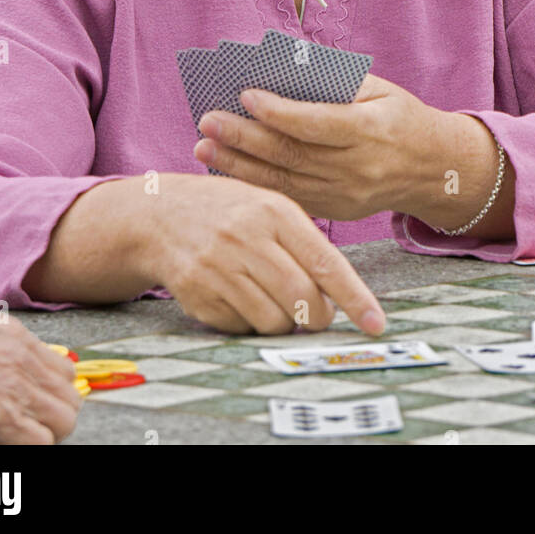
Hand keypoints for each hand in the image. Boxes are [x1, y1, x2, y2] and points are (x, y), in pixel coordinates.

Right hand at [149, 173, 385, 336]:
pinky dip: (250, 323)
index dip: (355, 298)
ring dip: (284, 322)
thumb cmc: (227, 211)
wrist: (159, 214)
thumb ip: (303, 242)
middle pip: (302, 299)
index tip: (376, 323)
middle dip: (318, 317)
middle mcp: (247, 238)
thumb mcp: (268, 205)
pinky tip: (240, 297)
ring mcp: (219, 268)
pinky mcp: (198, 295)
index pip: (325, 262)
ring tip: (273, 298)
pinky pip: (242, 328)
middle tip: (317, 314)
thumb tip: (339, 295)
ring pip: (274, 321)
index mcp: (274, 211)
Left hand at [192, 74, 444, 219]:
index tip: (245, 95)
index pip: (316, 122)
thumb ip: (334, 83)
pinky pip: (290, 198)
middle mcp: (358, 168)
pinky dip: (256, 184)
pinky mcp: (337, 212)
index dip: (278, 111)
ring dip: (239, 165)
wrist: (434, 169)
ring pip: (283, 182)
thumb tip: (280, 71)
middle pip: (291, 154)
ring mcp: (346, 195)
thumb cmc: (400, 117)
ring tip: (204, 146)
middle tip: (208, 120)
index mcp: (371, 131)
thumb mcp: (378, 90)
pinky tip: (228, 169)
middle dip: (244, 137)